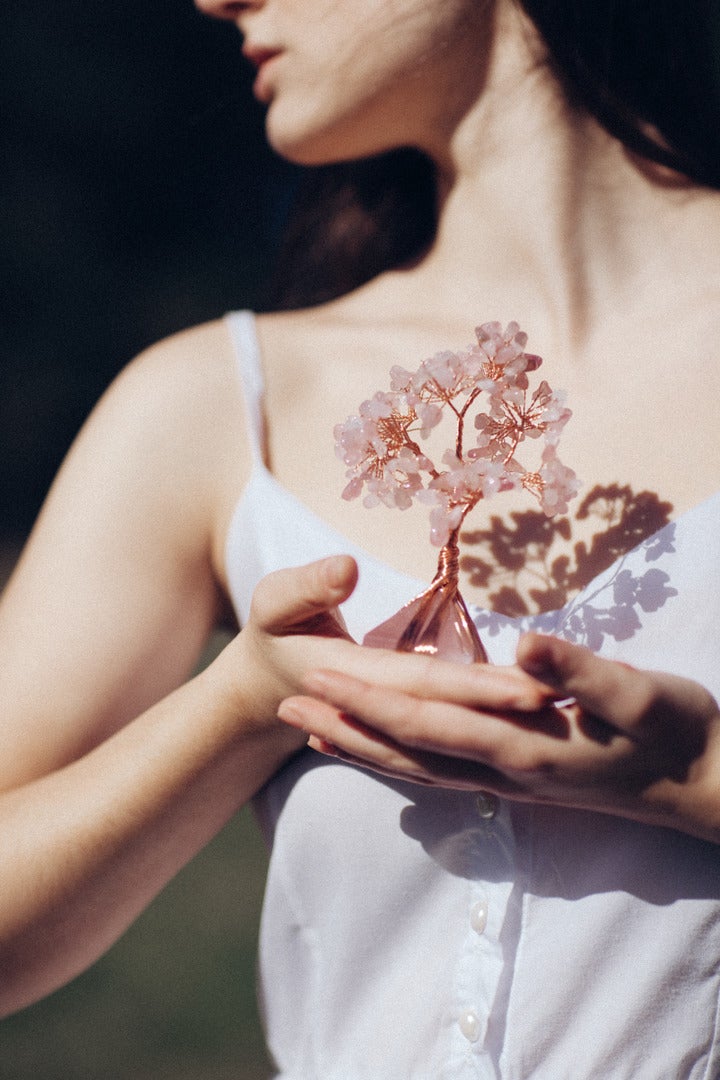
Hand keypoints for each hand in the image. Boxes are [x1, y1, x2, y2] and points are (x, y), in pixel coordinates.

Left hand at [277, 632, 719, 841]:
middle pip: (405, 752)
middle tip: (282, 707)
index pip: (427, 722)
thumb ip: (584, 671)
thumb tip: (529, 646)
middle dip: (343, 729)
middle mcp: (503, 772)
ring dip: (358, 750)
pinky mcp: (515, 779)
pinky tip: (377, 752)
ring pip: (414, 770)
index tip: (317, 674)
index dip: (369, 700)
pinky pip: (438, 774)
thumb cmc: (676, 729)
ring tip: (306, 733)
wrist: (699, 782)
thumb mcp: (641, 692)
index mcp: (524, 746)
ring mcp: (506, 781)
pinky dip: (397, 763)